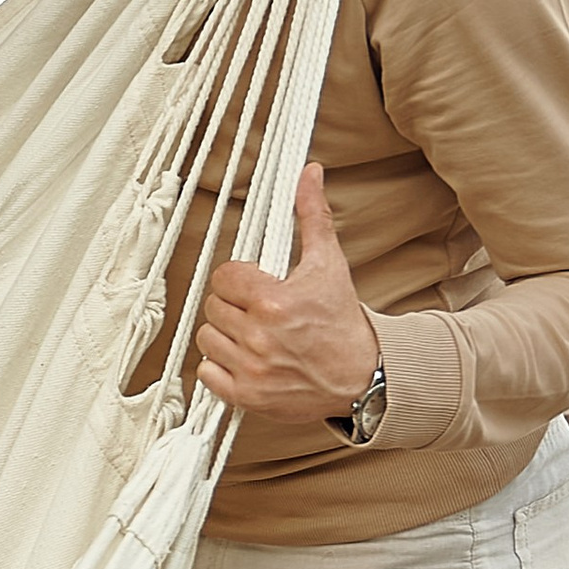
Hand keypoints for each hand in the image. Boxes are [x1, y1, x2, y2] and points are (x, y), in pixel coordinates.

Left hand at [197, 166, 381, 423]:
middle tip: (258, 310)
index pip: (224, 276)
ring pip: (207, 337)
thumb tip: (308, 172)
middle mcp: (258, 336)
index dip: (238, 278)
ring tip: (252, 333)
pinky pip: (206, 373)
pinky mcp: (246, 396)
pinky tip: (245, 358)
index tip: (256, 284)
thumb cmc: (343, 321)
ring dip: (225, 334)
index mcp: (273, 300)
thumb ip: (313, 216)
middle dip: (233, 305)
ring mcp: (250, 369)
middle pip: (213, 306)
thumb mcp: (330, 264)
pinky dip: (220, 367)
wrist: (362, 378)